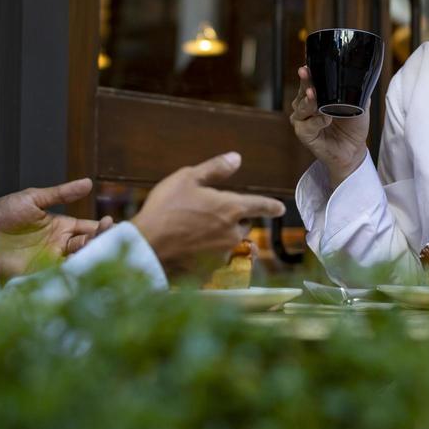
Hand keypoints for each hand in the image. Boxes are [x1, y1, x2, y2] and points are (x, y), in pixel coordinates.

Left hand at [0, 178, 113, 280]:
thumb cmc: (1, 214)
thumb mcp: (33, 198)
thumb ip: (61, 194)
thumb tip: (88, 183)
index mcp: (60, 227)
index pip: (88, 228)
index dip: (102, 227)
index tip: (112, 223)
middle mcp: (59, 245)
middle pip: (88, 246)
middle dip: (101, 241)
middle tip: (110, 234)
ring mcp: (51, 261)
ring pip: (79, 261)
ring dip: (91, 255)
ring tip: (100, 247)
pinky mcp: (40, 275)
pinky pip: (62, 276)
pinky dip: (75, 272)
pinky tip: (84, 266)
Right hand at [132, 152, 285, 276]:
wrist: (147, 248)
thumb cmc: (166, 208)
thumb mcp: (187, 178)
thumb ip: (215, 169)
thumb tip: (237, 158)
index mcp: (231, 208)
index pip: (260, 205)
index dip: (271, 206)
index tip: (280, 208)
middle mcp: (232, 233)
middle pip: (242, 225)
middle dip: (233, 220)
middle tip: (208, 213)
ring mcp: (222, 254)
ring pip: (228, 242)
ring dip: (219, 237)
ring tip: (193, 231)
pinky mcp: (209, 270)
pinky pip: (213, 259)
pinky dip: (205, 253)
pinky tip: (187, 248)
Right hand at [290, 65, 369, 183]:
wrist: (354, 149)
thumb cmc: (353, 126)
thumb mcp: (359, 103)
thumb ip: (355, 90)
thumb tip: (358, 75)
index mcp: (316, 96)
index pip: (310, 82)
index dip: (308, 74)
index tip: (307, 67)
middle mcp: (306, 107)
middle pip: (302, 92)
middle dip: (305, 83)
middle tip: (306, 75)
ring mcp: (303, 121)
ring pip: (301, 108)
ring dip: (309, 102)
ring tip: (314, 96)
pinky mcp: (304, 135)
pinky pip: (306, 126)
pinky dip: (316, 121)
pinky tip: (325, 118)